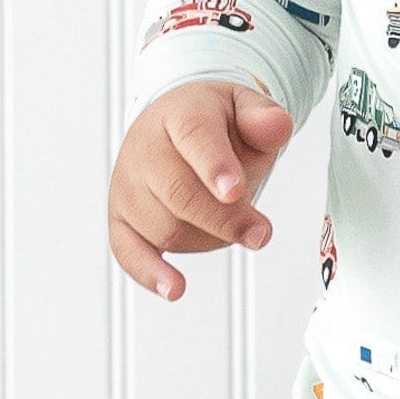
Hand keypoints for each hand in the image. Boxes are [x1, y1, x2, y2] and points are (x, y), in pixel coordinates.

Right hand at [108, 80, 292, 301]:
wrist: (176, 127)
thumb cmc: (218, 125)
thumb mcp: (245, 109)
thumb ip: (263, 118)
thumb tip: (277, 125)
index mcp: (179, 114)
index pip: (194, 136)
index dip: (215, 165)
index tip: (236, 191)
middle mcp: (144, 149)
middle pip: (179, 193)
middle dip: (224, 218)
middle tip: (261, 234)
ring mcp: (128, 186)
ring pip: (167, 228)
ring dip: (210, 238)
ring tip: (239, 227)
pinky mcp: (121, 219)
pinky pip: (128, 251)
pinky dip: (150, 273)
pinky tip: (175, 289)